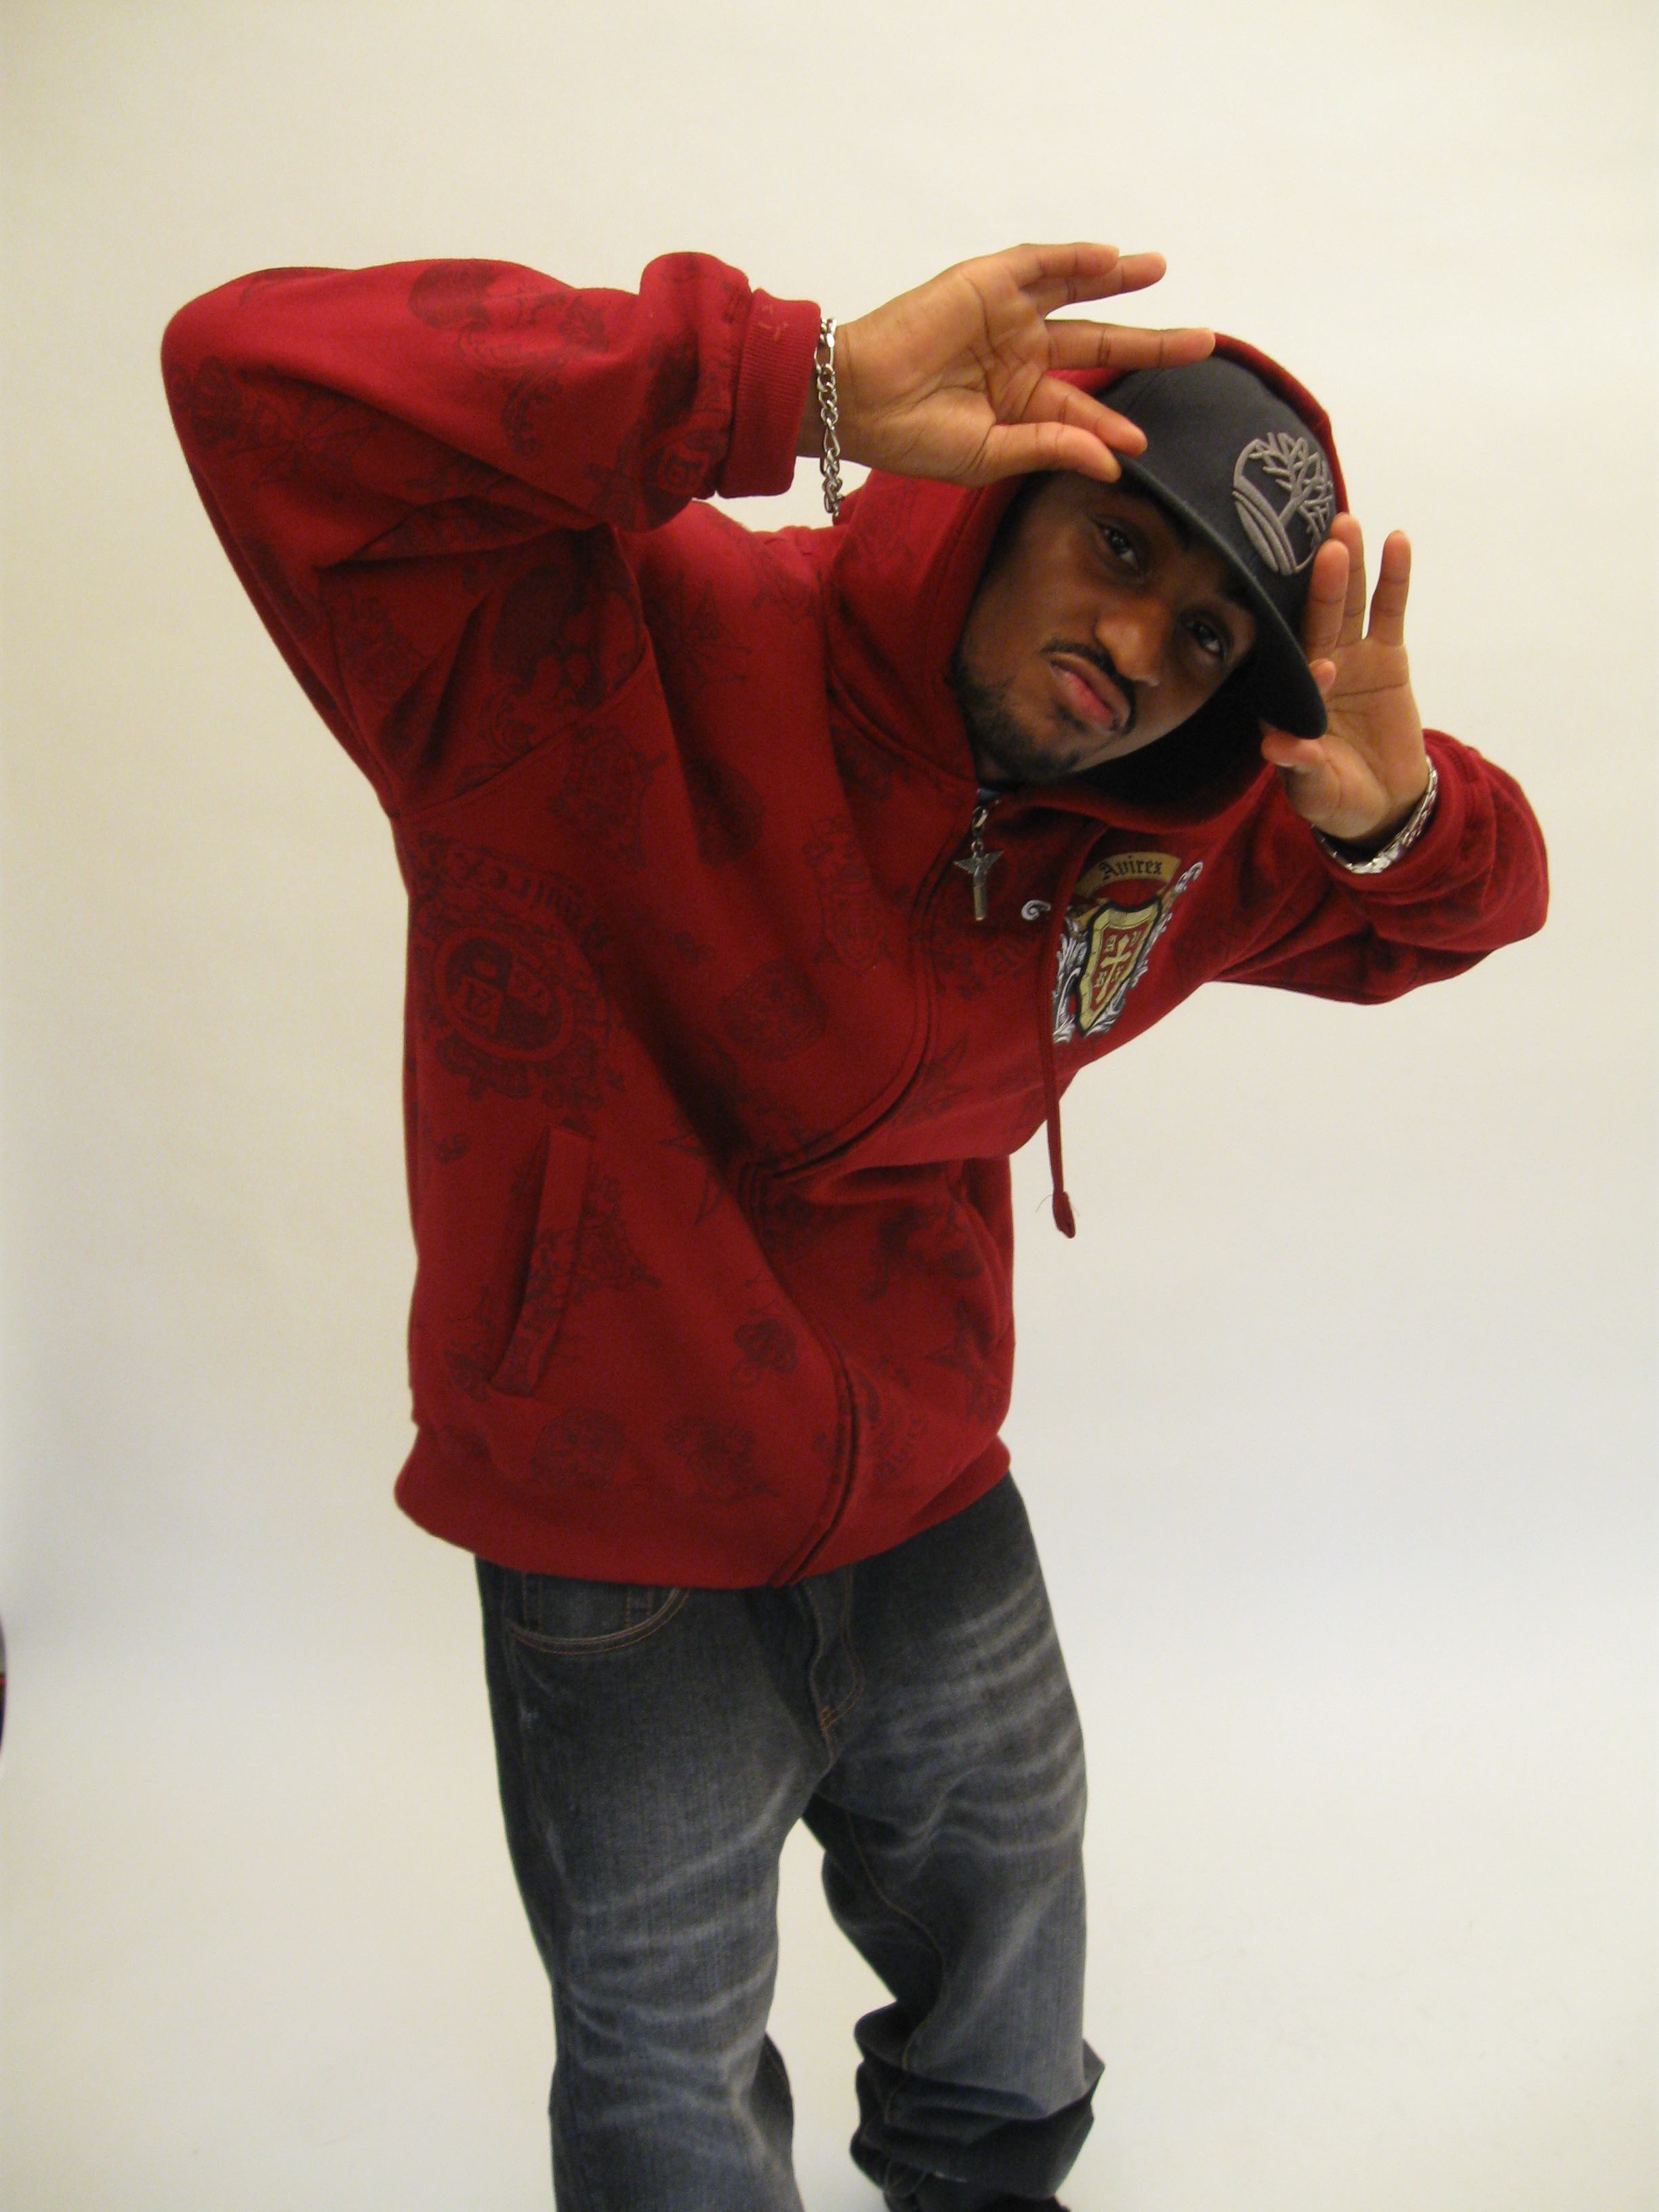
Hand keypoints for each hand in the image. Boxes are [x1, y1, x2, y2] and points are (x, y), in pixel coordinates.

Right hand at [800, 244, 1212, 488]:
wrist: (856, 400)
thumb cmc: (912, 437)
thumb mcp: (990, 453)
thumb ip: (1053, 447)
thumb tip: (1113, 460)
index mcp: (1017, 402)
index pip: (1080, 409)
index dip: (1111, 423)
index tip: (1141, 441)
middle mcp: (1018, 355)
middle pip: (1098, 343)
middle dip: (1150, 344)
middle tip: (1202, 343)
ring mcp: (1004, 316)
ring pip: (1075, 293)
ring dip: (1118, 282)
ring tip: (1158, 270)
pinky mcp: (985, 284)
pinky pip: (1040, 265)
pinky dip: (1075, 259)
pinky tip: (1111, 259)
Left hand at [1259, 518, 1430, 848]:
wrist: (1382, 800)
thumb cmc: (1337, 798)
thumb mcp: (1318, 792)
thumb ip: (1301, 768)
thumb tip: (1276, 748)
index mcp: (1287, 703)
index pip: (1292, 674)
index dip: (1305, 664)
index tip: (1324, 665)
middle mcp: (1313, 670)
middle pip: (1316, 623)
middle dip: (1321, 589)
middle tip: (1327, 548)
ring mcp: (1349, 656)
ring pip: (1348, 606)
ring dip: (1350, 569)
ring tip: (1348, 527)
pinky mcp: (1385, 653)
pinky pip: (1389, 610)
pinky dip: (1393, 578)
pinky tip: (1397, 540)